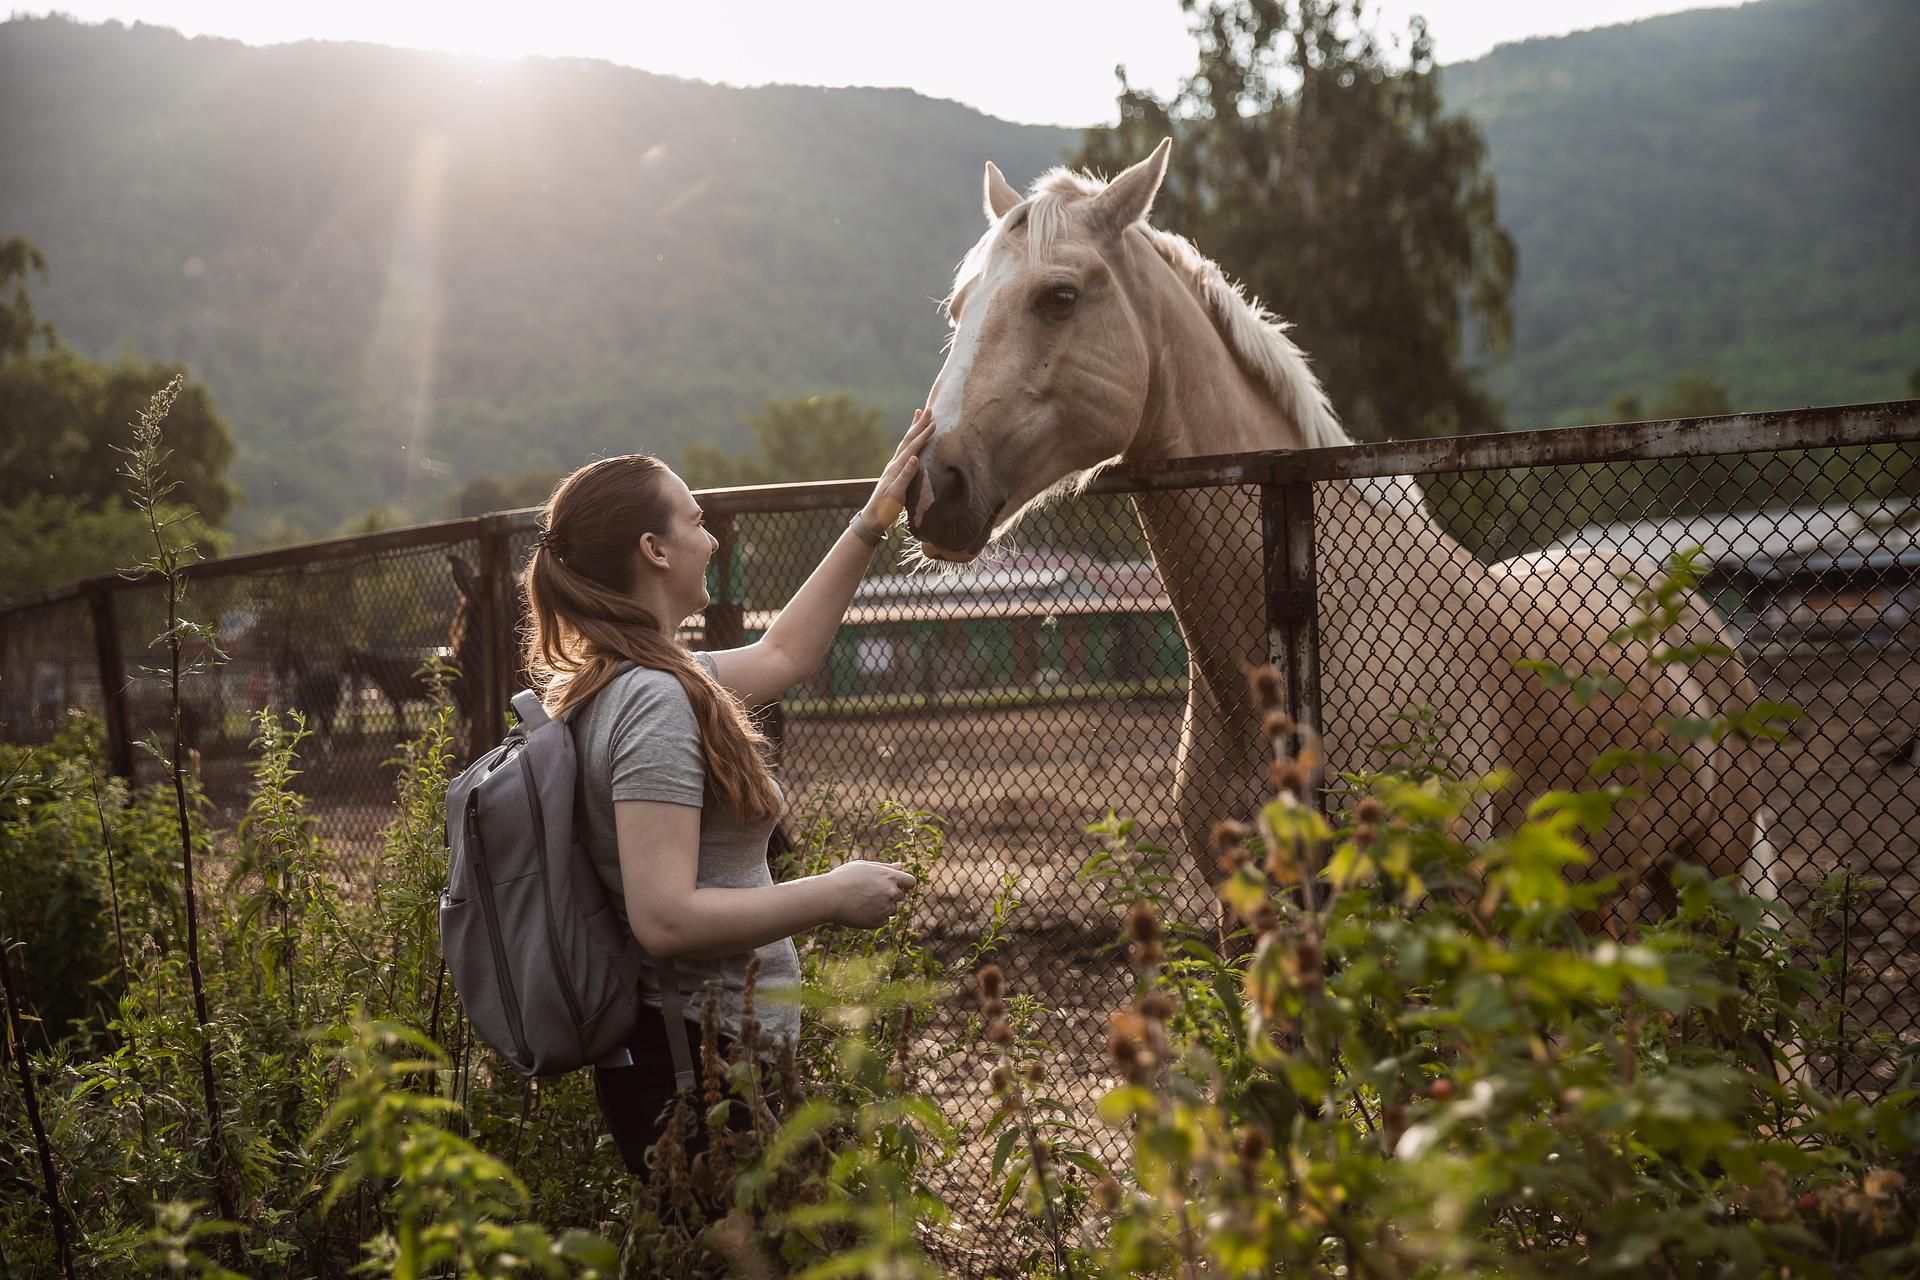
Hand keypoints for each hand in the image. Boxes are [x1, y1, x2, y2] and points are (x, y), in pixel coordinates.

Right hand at [823, 859, 917, 928]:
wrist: (828, 897)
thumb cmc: (843, 878)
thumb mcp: (864, 866)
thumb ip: (885, 867)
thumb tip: (900, 866)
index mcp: (890, 877)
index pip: (911, 882)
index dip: (904, 883)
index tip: (895, 884)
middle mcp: (891, 893)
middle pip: (901, 896)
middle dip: (890, 894)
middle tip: (870, 892)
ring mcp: (885, 908)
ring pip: (892, 909)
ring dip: (883, 906)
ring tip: (862, 901)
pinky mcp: (877, 922)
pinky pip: (883, 920)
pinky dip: (875, 916)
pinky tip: (860, 910)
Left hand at [863, 408, 936, 528]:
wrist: (872, 518)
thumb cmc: (885, 509)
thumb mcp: (896, 494)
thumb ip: (905, 476)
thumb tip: (915, 458)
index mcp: (896, 468)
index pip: (912, 448)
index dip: (923, 435)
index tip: (934, 423)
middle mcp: (894, 464)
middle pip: (908, 440)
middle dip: (918, 424)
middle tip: (927, 409)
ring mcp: (894, 468)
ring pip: (905, 443)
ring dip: (913, 429)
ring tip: (919, 415)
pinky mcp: (895, 473)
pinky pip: (905, 451)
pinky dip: (911, 441)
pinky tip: (913, 440)